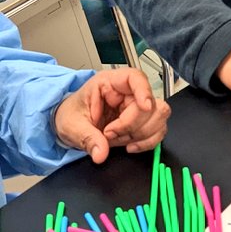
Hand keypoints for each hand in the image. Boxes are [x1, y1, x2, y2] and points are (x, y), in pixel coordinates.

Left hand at [54, 68, 170, 162]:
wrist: (70, 125)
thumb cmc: (71, 115)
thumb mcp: (72, 126)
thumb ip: (88, 139)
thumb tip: (101, 152)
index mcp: (109, 83)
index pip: (136, 78)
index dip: (144, 91)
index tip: (144, 107)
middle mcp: (127, 93)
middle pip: (151, 104)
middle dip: (134, 125)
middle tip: (111, 134)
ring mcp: (137, 108)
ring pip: (159, 117)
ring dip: (141, 134)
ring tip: (119, 140)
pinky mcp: (143, 122)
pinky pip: (158, 131)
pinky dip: (147, 142)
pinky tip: (130, 145)